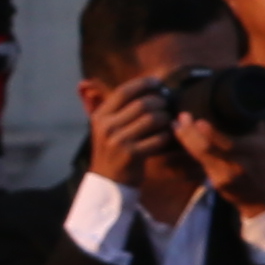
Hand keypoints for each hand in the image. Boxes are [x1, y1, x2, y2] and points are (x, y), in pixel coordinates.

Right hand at [81, 72, 182, 195]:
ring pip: (153, 119)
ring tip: (166, 122)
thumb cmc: (114, 149)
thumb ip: (112, 105)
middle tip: (167, 106)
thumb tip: (97, 82)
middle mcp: (106, 127)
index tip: (159, 83)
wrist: (108, 182)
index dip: (145, 83)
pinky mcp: (130, 155)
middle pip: (143, 104)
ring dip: (165, 119)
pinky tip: (166, 137)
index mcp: (100, 116)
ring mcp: (117, 141)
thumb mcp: (106, 126)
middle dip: (160, 102)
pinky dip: (166, 136)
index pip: (124, 91)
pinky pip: (158, 138)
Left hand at [180, 103, 264, 214]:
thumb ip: (250, 123)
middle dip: (188, 133)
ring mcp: (224, 176)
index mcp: (252, 150)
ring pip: (199, 156)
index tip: (194, 119)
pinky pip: (201, 164)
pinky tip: (185, 142)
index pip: (224, 141)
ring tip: (176, 127)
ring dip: (185, 141)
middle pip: (205, 148)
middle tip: (179, 118)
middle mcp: (237, 164)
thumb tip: (235, 101)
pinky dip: (192, 151)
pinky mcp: (216, 184)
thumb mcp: (264, 141)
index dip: (207, 131)